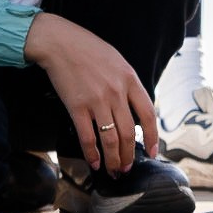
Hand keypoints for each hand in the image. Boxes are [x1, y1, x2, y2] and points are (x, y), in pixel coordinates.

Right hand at [23, 11, 160, 174]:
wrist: (60, 42)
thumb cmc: (88, 50)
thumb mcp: (118, 62)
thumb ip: (128, 84)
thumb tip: (135, 110)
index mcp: (129, 80)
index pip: (148, 115)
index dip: (152, 137)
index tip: (152, 152)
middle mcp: (116, 92)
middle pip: (128, 133)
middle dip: (129, 156)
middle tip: (127, 168)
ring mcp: (96, 101)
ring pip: (110, 139)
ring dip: (113, 159)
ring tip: (113, 170)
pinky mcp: (76, 107)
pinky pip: (87, 137)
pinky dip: (92, 154)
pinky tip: (94, 162)